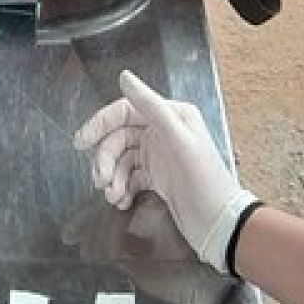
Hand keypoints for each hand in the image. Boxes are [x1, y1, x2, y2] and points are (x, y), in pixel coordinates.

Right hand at [74, 70, 258, 273]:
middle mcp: (163, 132)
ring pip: (122, 159)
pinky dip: (121, 188)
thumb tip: (124, 77)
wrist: (222, 226)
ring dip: (112, 177)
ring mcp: (159, 156)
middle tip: (100, 181)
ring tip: (112, 196)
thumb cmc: (204, 181)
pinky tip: (121, 201)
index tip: (81, 142)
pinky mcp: (158, 179)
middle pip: (119, 138)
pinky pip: (130, 177)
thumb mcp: (179, 140)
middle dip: (106, 159)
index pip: (125, 111)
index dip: (100, 124)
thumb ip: (152, 106)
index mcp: (171, 116)